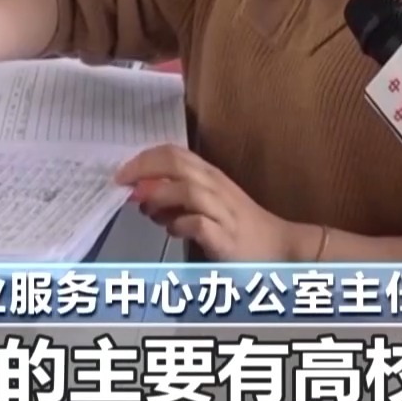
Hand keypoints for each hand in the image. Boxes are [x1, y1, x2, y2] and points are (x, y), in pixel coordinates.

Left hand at [116, 145, 309, 261]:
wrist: (279, 247)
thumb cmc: (239, 225)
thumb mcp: (208, 202)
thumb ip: (176, 196)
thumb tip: (141, 193)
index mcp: (209, 175)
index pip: (173, 153)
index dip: (143, 158)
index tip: (121, 173)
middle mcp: (216, 187)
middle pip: (177, 164)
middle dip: (144, 170)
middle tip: (122, 184)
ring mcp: (223, 211)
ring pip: (188, 190)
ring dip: (160, 197)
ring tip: (146, 211)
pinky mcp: (226, 238)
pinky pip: (199, 225)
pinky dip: (180, 225)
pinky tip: (172, 231)